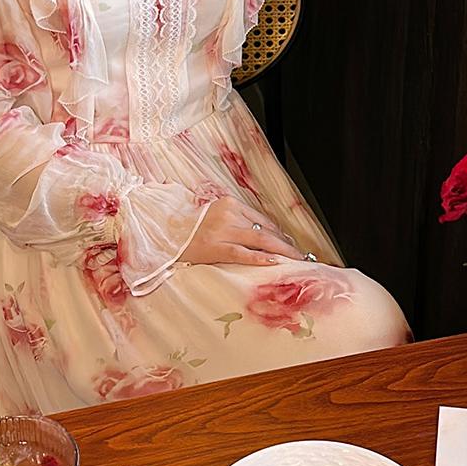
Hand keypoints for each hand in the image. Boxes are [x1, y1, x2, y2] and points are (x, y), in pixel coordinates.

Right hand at [180, 195, 305, 266]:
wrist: (166, 237)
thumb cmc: (193, 230)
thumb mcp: (217, 217)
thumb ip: (238, 222)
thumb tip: (266, 236)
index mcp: (230, 203)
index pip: (262, 220)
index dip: (279, 233)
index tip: (290, 243)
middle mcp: (228, 214)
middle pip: (264, 230)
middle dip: (285, 243)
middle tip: (300, 254)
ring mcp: (222, 230)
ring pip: (259, 240)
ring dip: (280, 251)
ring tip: (294, 260)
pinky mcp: (215, 246)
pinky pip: (242, 253)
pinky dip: (260, 257)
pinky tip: (274, 261)